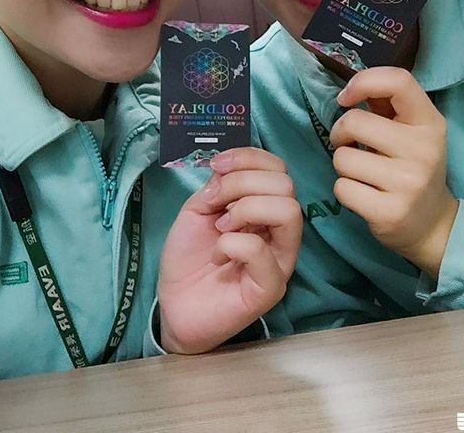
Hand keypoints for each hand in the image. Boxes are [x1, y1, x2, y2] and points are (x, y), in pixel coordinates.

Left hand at [158, 147, 301, 353]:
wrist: (174, 306)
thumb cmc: (189, 258)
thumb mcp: (197, 210)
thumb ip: (216, 186)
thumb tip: (227, 167)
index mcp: (266, 207)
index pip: (278, 168)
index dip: (247, 158)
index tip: (215, 166)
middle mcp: (280, 231)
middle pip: (285, 184)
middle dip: (241, 183)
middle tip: (214, 203)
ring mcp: (280, 260)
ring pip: (289, 211)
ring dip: (245, 208)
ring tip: (221, 227)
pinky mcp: (271, 287)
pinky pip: (261, 250)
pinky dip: (232, 243)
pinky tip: (218, 254)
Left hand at [330, 67, 457, 277]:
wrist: (431, 224)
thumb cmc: (411, 166)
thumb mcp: (410, 131)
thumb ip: (386, 105)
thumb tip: (349, 90)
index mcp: (429, 122)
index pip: (398, 81)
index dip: (363, 81)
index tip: (346, 98)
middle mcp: (423, 150)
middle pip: (354, 122)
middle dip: (341, 133)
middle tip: (352, 145)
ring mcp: (408, 183)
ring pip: (342, 158)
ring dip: (343, 165)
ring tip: (363, 173)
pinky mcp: (390, 213)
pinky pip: (342, 188)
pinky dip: (345, 190)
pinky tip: (364, 194)